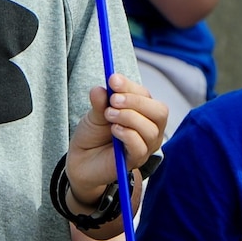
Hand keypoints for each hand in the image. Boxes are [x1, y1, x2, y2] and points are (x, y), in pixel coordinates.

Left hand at [67, 73, 165, 205]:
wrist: (81, 160)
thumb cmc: (93, 134)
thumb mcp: (94, 114)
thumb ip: (100, 102)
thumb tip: (101, 88)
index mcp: (142, 112)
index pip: (146, 95)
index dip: (130, 86)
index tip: (112, 79)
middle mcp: (150, 128)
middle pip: (159, 111)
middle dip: (136, 102)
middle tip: (113, 100)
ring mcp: (145, 146)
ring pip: (151, 129)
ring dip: (129, 117)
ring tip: (109, 115)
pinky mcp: (136, 160)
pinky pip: (141, 147)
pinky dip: (128, 135)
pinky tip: (114, 130)